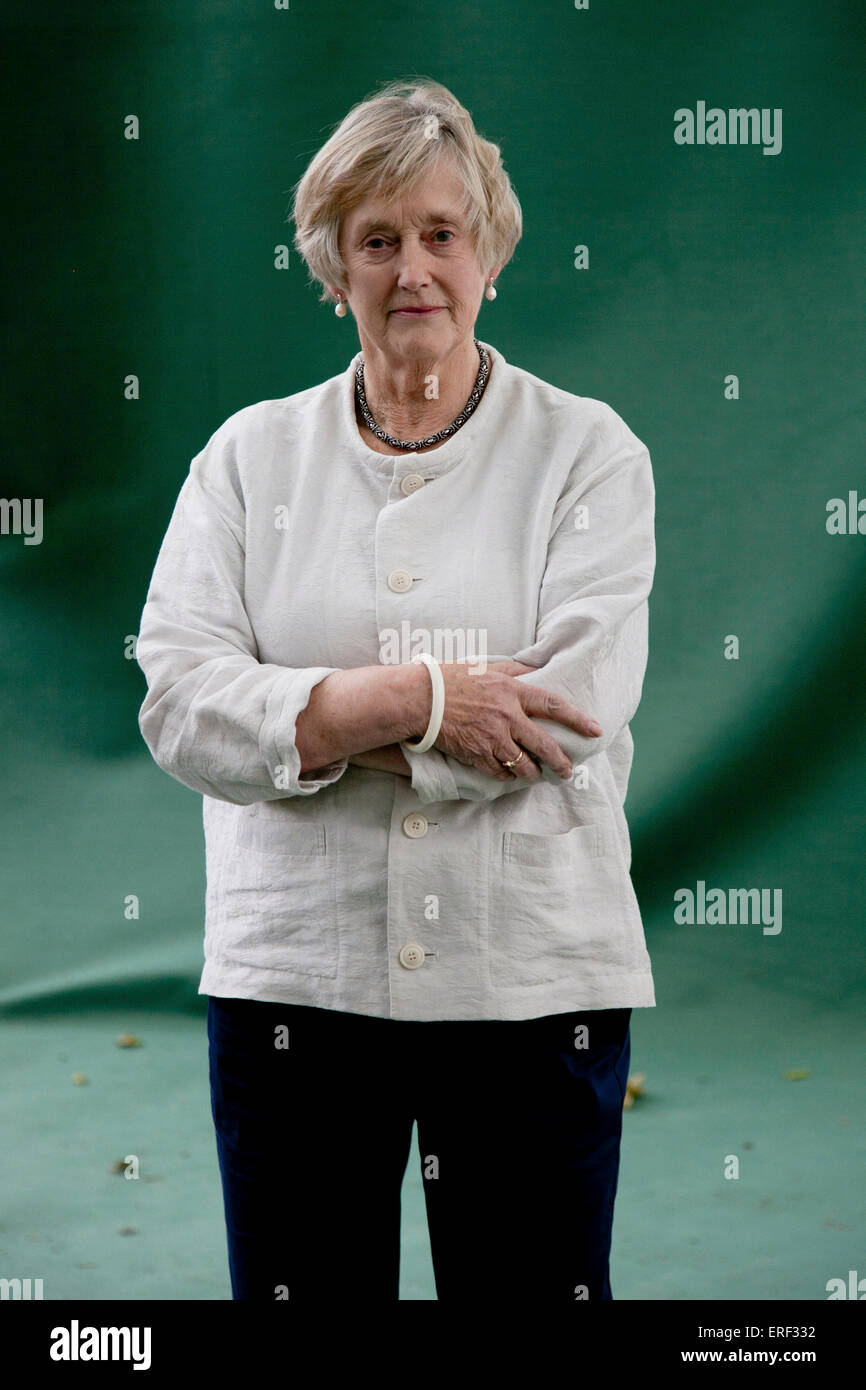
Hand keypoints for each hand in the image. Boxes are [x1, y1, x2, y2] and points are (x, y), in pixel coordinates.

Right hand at [432, 660, 601, 782]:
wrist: (419, 700)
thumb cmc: (449, 679)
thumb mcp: (485, 666)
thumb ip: (512, 668)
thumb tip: (535, 666)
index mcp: (511, 691)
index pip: (554, 705)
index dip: (578, 719)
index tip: (595, 730)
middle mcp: (507, 717)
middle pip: (544, 745)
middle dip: (561, 762)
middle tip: (568, 771)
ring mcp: (492, 739)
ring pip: (524, 765)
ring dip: (534, 774)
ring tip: (538, 776)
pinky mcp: (476, 755)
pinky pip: (500, 773)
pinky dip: (507, 776)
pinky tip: (509, 776)